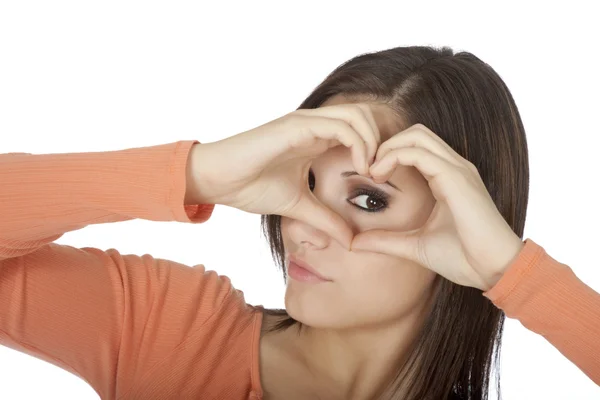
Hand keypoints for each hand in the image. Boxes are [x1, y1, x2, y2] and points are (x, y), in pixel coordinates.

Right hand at [188, 103, 380, 249]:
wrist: (219, 180)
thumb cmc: (251, 186)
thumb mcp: (299, 207)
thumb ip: (326, 220)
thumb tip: (350, 241)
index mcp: (317, 140)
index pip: (361, 132)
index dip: (377, 152)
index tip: (381, 180)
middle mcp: (315, 126)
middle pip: (366, 117)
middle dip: (382, 142)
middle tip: (382, 173)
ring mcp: (306, 122)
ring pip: (358, 115)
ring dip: (373, 142)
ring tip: (372, 171)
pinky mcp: (297, 126)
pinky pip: (340, 125)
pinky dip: (358, 143)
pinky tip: (360, 167)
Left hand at [350, 123, 524, 290]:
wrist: (494, 270)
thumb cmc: (463, 257)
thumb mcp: (414, 246)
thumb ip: (386, 240)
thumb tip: (355, 243)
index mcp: (447, 177)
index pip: (414, 147)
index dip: (388, 153)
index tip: (368, 175)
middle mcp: (454, 167)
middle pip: (414, 133)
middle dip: (385, 144)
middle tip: (366, 169)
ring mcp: (458, 170)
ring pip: (416, 135)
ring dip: (387, 148)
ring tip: (372, 171)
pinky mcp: (457, 178)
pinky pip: (420, 153)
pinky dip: (394, 156)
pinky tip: (379, 175)